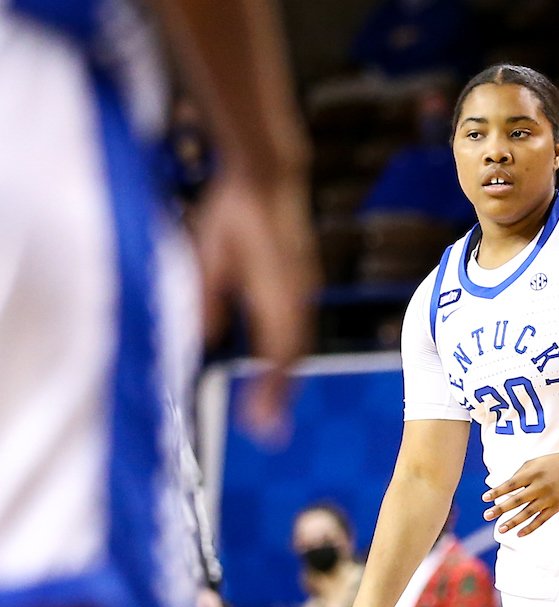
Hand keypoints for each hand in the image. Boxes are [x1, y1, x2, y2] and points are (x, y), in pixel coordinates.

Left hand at [195, 174, 318, 433]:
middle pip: (292, 359)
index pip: (276, 355)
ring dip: (286, 380)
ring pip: (299, 346)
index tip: (258, 424)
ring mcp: (304, 291)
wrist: (269, 174)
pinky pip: (299, 331)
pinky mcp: (303, 285)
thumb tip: (206, 340)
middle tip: (264, 431)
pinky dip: (289, 357)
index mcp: (276, 294)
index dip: (268, 393)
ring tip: (270, 411)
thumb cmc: (235, 212)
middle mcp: (297, 298)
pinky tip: (276, 370)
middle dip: (279, 397)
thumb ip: (208, 299)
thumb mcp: (209, 255)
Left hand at [482, 451, 558, 535]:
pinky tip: (519, 534)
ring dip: (513, 522)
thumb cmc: (553, 463)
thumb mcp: (535, 462)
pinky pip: (542, 520)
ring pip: (528, 513)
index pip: (511, 484)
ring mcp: (549, 498)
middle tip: (486, 516)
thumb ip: (520, 474)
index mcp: (533, 473)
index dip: (497, 491)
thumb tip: (504, 488)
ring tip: (500, 529)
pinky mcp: (557, 507)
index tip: (484, 498)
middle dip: (501, 508)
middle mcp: (540, 486)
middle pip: (517, 500)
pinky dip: (530, 528)